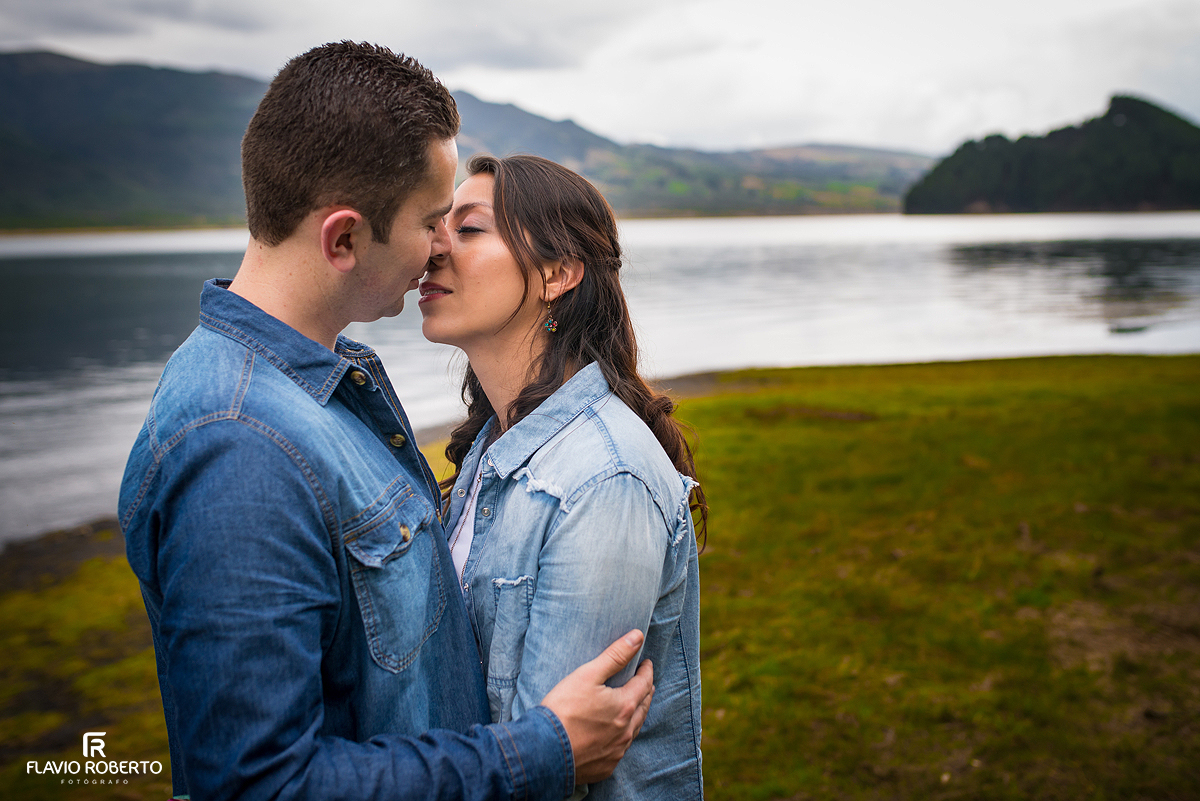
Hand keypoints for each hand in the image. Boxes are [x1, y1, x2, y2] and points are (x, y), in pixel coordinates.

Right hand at [540, 630, 654, 784]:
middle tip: (646, 683)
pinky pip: (620, 749)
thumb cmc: (563, 710)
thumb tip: (637, 637)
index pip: (644, 684)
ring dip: (637, 715)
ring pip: (634, 730)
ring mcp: (616, 751)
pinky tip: (617, 734)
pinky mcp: (605, 766)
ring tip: (636, 706)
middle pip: (643, 707)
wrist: (543, 751)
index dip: (646, 671)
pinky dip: (623, 737)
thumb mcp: (588, 675)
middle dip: (646, 692)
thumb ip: (615, 655)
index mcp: (624, 706)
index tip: (646, 664)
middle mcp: (626, 731)